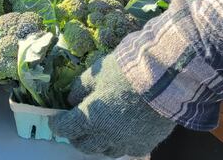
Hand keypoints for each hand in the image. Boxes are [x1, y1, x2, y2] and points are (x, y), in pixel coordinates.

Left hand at [49, 54, 175, 157]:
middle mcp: (106, 136)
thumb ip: (80, 89)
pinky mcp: (144, 145)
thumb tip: (72, 100)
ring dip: (98, 142)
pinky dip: (120, 143)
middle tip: (77, 125)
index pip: (65, 128)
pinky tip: (122, 132)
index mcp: (90, 118)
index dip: (58, 124)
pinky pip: (126, 150)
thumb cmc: (127, 71)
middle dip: (76, 135)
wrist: (166, 79)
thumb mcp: (96, 74)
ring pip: (105, 151)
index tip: (56, 120)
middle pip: (83, 145)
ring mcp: (125, 143)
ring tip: (100, 130)